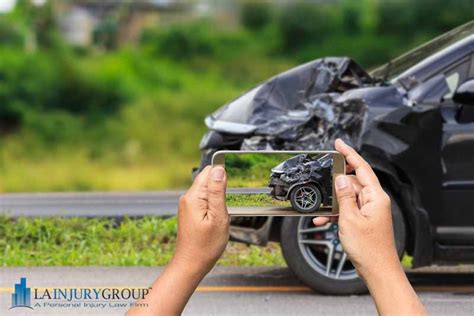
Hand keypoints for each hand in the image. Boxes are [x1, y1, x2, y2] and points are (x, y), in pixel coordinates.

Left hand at [127, 165, 228, 315]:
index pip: (209, 171)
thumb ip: (218, 191)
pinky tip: (215, 220)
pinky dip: (214, 207)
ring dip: (218, 200)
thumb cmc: (205, 246)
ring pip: (208, 191)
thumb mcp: (218, 217)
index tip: (228, 192)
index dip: (222, 176)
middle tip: (223, 210)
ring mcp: (188, 205)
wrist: (191, 264)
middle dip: (221, 189)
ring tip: (219, 218)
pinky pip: (205, 201)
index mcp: (194, 196)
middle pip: (208, 180)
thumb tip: (219, 170)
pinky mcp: (190, 212)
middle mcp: (188, 198)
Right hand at [314, 139, 398, 277]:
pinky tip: (325, 220)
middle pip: (353, 182)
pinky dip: (336, 213)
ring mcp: (370, 210)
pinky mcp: (365, 219)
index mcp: (376, 197)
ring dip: (333, 203)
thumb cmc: (368, 249)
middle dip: (336, 183)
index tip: (339, 144)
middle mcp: (375, 201)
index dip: (349, 153)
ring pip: (348, 197)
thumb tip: (340, 178)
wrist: (377, 270)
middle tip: (323, 180)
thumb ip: (344, 196)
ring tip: (322, 212)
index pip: (362, 167)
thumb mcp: (349, 219)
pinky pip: (348, 209)